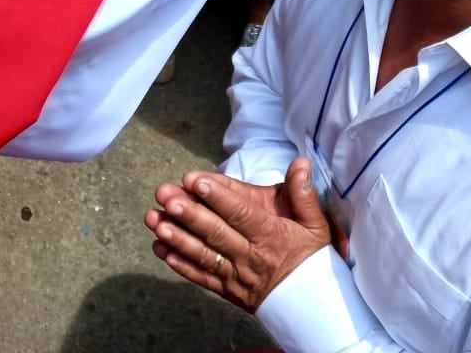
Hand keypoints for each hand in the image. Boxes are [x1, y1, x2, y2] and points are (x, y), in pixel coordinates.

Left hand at [146, 158, 331, 311]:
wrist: (312, 305)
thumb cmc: (311, 258)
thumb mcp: (315, 225)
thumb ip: (304, 194)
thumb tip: (300, 164)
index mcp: (271, 235)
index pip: (242, 215)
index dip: (220, 197)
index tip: (197, 182)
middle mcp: (250, 256)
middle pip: (216, 233)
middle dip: (189, 213)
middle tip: (166, 197)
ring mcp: (236, 274)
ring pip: (203, 255)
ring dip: (177, 237)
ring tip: (155, 221)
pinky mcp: (227, 289)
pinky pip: (200, 276)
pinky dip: (179, 264)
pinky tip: (160, 248)